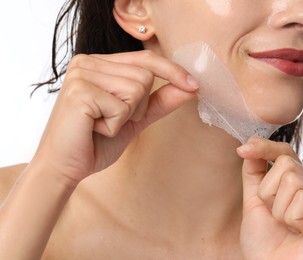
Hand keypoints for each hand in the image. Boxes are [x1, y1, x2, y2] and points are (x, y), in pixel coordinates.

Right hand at [32, 50, 197, 182]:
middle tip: (113, 120)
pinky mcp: (79, 91)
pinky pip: (122, 106)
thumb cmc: (96, 142)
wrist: (65, 167)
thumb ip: (160, 101)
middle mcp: (88, 62)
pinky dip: (115, 125)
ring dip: (126, 116)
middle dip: (139, 107)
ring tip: (102, 124)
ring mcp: (81, 74)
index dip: (172, 71)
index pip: (145, 59)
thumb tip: (190, 87)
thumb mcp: (135, 119)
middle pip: (145, 75)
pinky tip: (94, 129)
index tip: (194, 85)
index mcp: (99, 64)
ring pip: (137, 89)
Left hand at [237, 137, 302, 259]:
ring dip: (279, 208)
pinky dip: (291, 218)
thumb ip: (255, 172)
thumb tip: (250, 143)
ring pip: (293, 180)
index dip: (265, 147)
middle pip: (287, 163)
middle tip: (275, 216)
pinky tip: (300, 233)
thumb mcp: (254, 200)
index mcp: (302, 185)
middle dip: (269, 191)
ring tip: (287, 226)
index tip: (243, 150)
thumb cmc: (264, 242)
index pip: (286, 153)